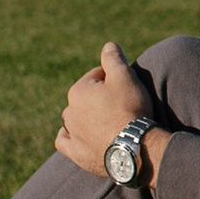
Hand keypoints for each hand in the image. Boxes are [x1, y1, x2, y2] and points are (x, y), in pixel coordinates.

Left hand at [55, 42, 165, 185]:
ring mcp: (72, 134)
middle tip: (123, 104)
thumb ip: (113, 59)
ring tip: (109, 121)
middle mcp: (69, 112)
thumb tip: (108, 45)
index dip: (114, 78)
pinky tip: (78, 135)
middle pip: (86, 97)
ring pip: (76, 118)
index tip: (128, 87)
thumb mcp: (125, 77)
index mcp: (78, 91)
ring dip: (88, 116)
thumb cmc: (130, 109)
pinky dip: (70, 136)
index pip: (97, 77)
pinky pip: (65, 141)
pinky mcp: (76, 153)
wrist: (134, 148)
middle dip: (100, 98)